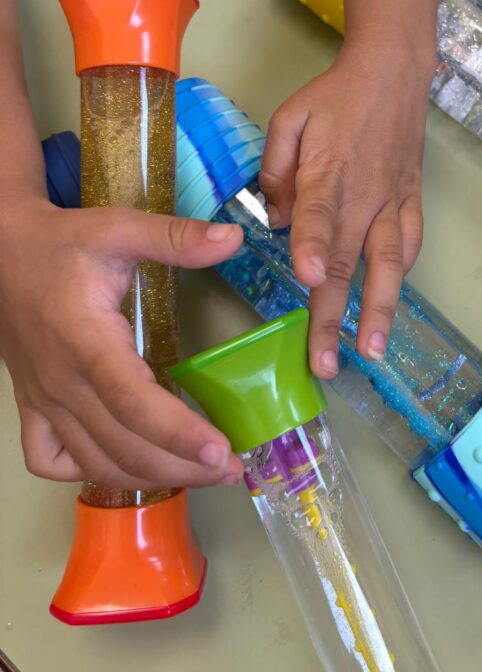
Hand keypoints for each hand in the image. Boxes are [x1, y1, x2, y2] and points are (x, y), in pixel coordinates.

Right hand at [0, 199, 244, 487]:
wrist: (0, 252)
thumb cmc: (61, 243)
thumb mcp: (119, 228)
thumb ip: (176, 237)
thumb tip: (234, 238)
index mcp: (85, 341)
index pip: (133, 403)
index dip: (178, 434)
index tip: (221, 450)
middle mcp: (62, 383)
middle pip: (123, 447)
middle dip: (182, 467)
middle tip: (232, 468)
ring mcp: (43, 401)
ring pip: (95, 462)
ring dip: (150, 477)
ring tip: (200, 472)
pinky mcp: (31, 407)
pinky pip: (52, 461)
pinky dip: (89, 472)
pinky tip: (124, 461)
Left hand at [259, 41, 433, 377]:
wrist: (393, 72)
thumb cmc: (335, 96)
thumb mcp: (289, 119)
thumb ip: (276, 169)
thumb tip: (276, 219)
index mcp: (328, 170)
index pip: (319, 212)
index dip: (313, 245)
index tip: (308, 278)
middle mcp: (364, 194)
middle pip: (348, 259)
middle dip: (335, 313)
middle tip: (324, 362)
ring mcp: (392, 201)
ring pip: (388, 264)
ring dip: (379, 310)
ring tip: (371, 352)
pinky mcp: (411, 201)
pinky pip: (410, 243)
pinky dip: (402, 275)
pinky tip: (390, 305)